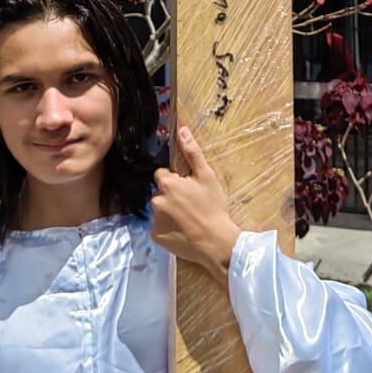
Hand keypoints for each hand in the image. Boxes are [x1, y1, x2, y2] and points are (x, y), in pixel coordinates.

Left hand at [151, 126, 240, 283]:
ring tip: (187, 219)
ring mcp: (154, 220)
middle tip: (190, 205)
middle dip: (172, 196)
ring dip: (169, 212)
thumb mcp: (206, 176)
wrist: (216, 242)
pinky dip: (167, 228)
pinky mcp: (156, 237)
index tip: (188, 189)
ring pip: (159, 210)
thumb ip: (192, 153)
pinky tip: (182, 231)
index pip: (163, 175)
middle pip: (160, 193)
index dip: (176, 180)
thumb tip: (182, 130)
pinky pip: (159, 228)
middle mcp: (156, 200)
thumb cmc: (213, 207)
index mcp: (167, 183)